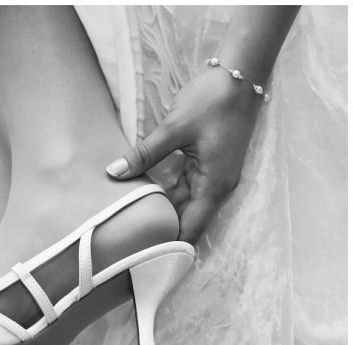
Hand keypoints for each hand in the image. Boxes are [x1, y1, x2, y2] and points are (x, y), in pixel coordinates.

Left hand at [105, 67, 263, 243]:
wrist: (241, 74)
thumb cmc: (212, 101)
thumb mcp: (174, 128)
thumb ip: (144, 154)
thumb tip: (113, 172)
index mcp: (213, 186)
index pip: (190, 229)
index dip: (170, 246)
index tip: (144, 260)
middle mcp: (217, 188)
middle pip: (187, 220)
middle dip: (162, 233)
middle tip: (129, 246)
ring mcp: (213, 176)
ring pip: (185, 204)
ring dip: (164, 213)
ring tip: (133, 228)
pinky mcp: (208, 164)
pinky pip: (186, 188)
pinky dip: (168, 195)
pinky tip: (146, 198)